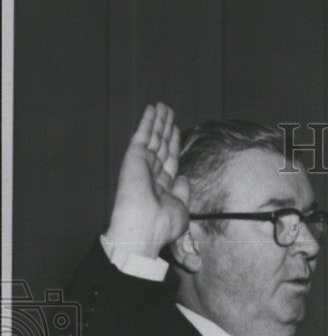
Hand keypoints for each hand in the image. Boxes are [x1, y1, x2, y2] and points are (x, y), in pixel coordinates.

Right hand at [105, 103, 190, 258]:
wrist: (143, 229)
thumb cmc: (162, 225)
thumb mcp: (180, 208)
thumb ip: (183, 191)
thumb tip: (183, 177)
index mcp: (162, 186)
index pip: (170, 160)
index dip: (174, 144)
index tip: (176, 130)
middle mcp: (152, 173)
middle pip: (162, 145)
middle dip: (166, 128)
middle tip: (169, 111)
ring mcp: (142, 164)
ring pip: (154, 137)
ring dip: (159, 120)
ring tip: (163, 106)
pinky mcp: (135, 157)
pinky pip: (143, 134)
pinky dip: (148, 121)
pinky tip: (152, 109)